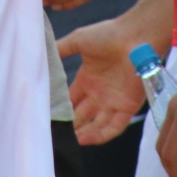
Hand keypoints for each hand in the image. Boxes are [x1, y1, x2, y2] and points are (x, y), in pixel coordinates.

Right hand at [57, 19, 145, 144]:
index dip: (60, 109)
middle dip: (70, 125)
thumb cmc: (108, 35)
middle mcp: (99, 93)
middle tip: (54, 135)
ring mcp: (113, 101)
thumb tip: (40, 56)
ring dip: (83, 134)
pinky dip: (100, 135)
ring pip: (96, 124)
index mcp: (87, 79)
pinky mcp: (128, 107)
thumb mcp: (78, 40)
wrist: (136, 36)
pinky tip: (85, 139)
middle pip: (81, 115)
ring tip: (68, 141)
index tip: (46, 118)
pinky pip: (114, 127)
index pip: (71, 100)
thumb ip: (61, 49)